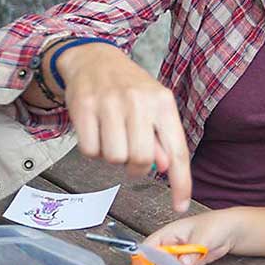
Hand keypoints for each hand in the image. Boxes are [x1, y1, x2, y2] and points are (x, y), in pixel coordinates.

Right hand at [53, 41, 190, 211]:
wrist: (94, 59)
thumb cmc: (129, 88)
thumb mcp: (154, 108)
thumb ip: (161, 138)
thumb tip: (164, 167)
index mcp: (163, 103)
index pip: (177, 151)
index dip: (181, 182)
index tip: (180, 205)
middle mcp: (138, 101)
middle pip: (141, 159)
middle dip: (135, 167)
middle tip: (130, 155)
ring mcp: (109, 102)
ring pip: (114, 158)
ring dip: (112, 157)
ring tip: (112, 137)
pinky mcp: (83, 106)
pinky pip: (89, 151)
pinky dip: (93, 151)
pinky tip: (97, 132)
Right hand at [136, 211, 242, 264]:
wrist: (230, 231)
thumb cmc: (216, 225)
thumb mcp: (203, 237)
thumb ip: (191, 252)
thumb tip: (182, 264)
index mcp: (167, 234)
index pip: (147, 249)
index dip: (142, 263)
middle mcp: (168, 245)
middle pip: (151, 264)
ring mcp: (175, 256)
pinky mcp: (183, 264)